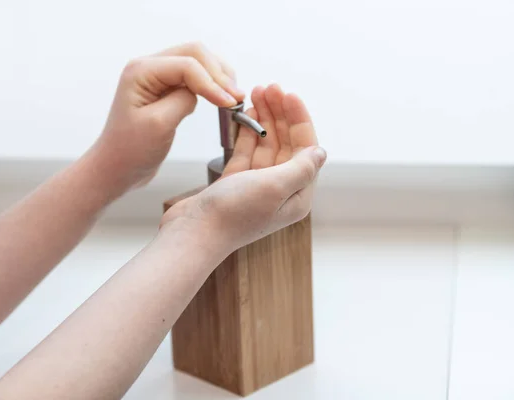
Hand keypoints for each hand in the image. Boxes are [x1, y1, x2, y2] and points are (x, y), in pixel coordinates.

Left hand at [91, 42, 244, 193]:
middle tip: (236, 97)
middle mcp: (148, 67)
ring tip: (233, 98)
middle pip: (195, 53)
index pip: (187, 65)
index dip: (212, 82)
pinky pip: (194, 77)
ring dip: (218, 76)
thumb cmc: (130, 150)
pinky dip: (211, 84)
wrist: (116, 168)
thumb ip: (183, 99)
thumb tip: (206, 89)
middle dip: (219, 73)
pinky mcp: (165, 89)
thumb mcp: (159, 124)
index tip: (230, 103)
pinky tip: (221, 98)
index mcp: (141, 71)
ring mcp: (157, 77)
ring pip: (197, 61)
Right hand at [161, 85, 325, 254]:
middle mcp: (279, 190)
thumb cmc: (233, 214)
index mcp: (296, 195)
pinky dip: (248, 132)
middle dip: (281, 114)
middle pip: (286, 144)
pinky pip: (247, 151)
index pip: (306, 149)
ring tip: (257, 93)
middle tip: (270, 87)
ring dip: (264, 119)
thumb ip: (301, 167)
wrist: (193, 233)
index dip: (299, 119)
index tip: (288, 95)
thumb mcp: (275, 187)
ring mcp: (256, 186)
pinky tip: (248, 114)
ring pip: (266, 144)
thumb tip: (320, 152)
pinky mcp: (235, 182)